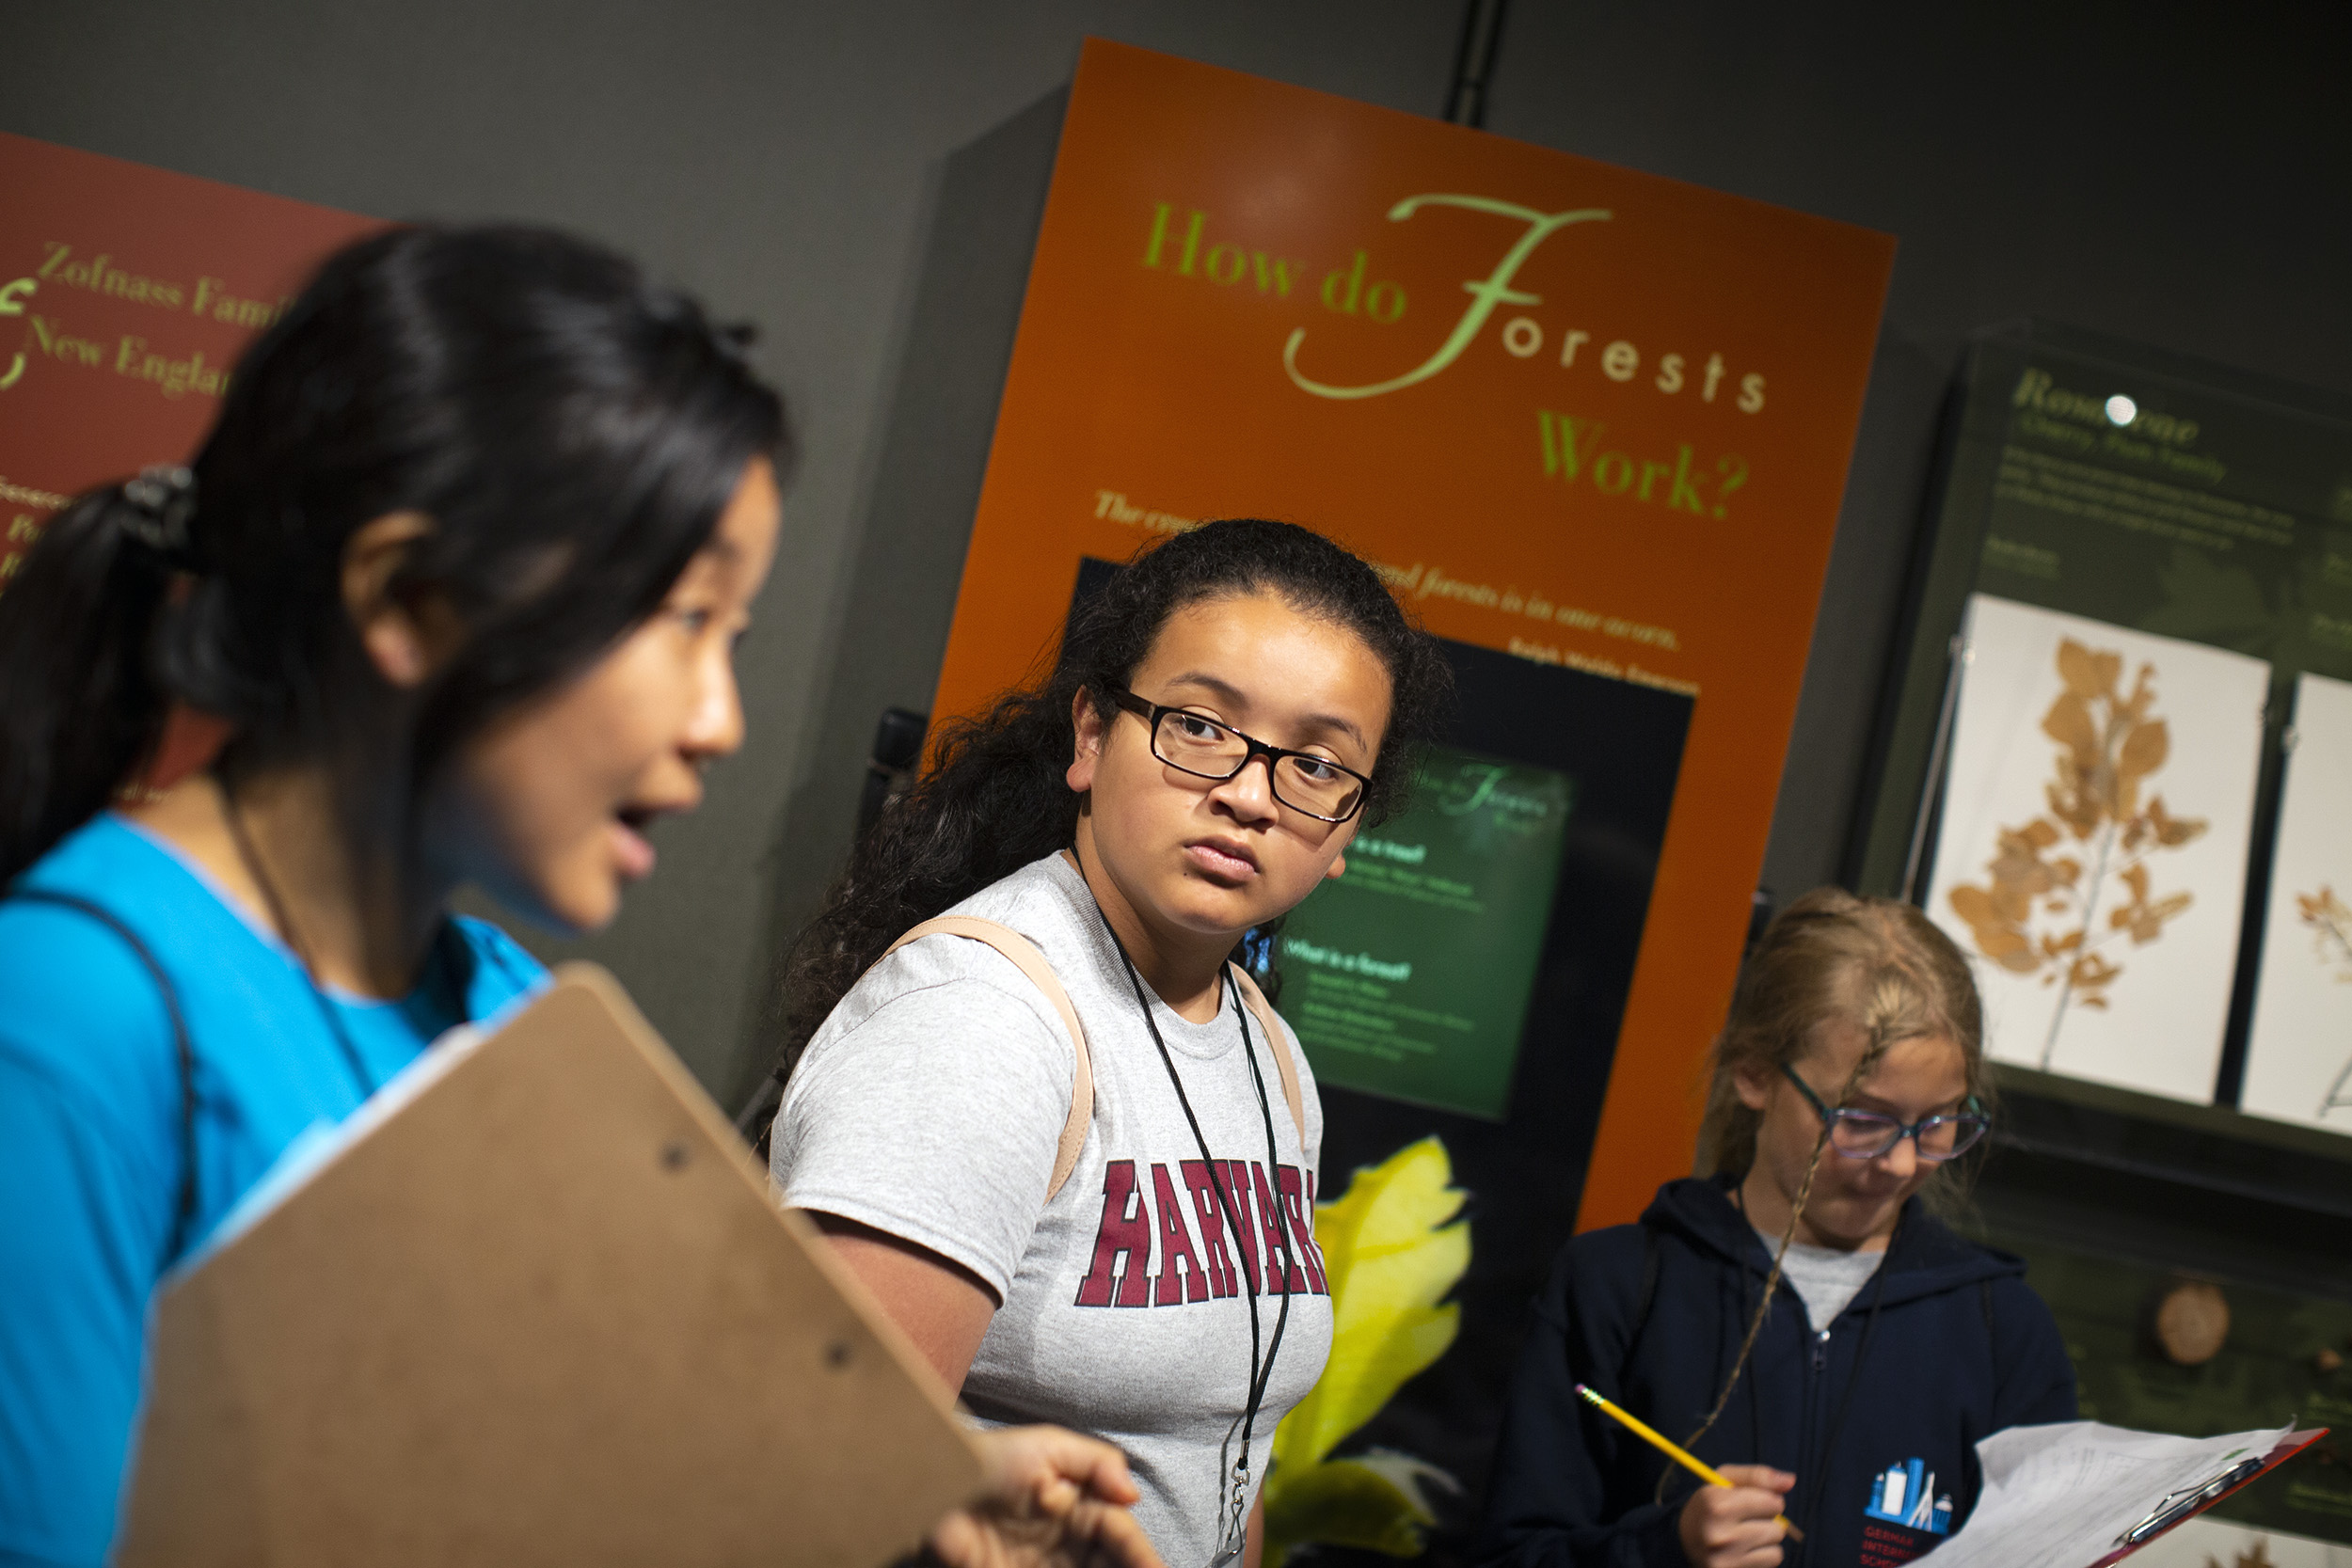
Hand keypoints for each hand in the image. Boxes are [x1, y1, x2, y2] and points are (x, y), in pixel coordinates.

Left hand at [924, 1425, 1165, 1567]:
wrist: (930, 1485)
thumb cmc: (988, 1459)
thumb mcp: (1046, 1446)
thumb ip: (1097, 1463)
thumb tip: (1133, 1496)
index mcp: (1081, 1509)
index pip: (1120, 1534)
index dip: (1141, 1555)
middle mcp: (1068, 1544)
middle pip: (1113, 1562)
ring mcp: (1045, 1567)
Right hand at [1677, 1466, 1793, 1567]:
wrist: (1683, 1539)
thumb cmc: (1710, 1505)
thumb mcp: (1726, 1481)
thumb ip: (1758, 1476)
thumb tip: (1790, 1480)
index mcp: (1717, 1505)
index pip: (1772, 1503)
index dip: (1767, 1500)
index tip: (1754, 1502)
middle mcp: (1721, 1534)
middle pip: (1777, 1529)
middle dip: (1768, 1523)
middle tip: (1749, 1521)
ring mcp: (1726, 1559)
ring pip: (1776, 1550)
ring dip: (1767, 1542)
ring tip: (1747, 1536)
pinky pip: (1770, 1564)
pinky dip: (1763, 1557)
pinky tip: (1745, 1551)